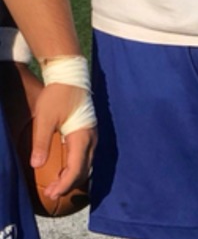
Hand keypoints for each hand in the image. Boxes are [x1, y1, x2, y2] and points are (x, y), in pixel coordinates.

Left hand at [31, 82, 96, 198]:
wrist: (70, 73)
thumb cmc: (57, 94)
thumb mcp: (45, 117)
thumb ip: (41, 142)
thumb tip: (36, 165)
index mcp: (82, 136)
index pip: (76, 169)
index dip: (64, 185)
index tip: (52, 194)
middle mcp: (91, 137)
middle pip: (84, 170)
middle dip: (69, 184)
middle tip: (51, 193)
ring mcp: (92, 133)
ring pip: (87, 163)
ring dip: (73, 176)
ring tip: (57, 183)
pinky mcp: (89, 129)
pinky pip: (86, 154)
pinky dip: (76, 166)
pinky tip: (64, 167)